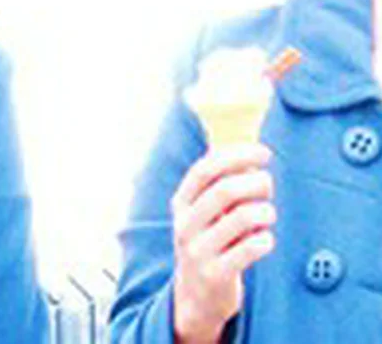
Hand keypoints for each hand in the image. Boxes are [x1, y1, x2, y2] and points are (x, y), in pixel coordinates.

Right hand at [170, 144, 275, 343]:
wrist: (195, 297)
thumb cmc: (210, 244)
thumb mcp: (203, 214)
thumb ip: (221, 186)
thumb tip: (253, 155)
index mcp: (181, 204)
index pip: (205, 169)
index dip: (237, 156)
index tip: (265, 153)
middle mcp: (185, 225)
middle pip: (225, 190)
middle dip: (257, 182)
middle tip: (269, 186)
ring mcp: (198, 251)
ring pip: (242, 218)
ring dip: (265, 212)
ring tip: (267, 216)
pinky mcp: (215, 274)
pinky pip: (250, 249)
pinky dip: (266, 240)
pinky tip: (264, 241)